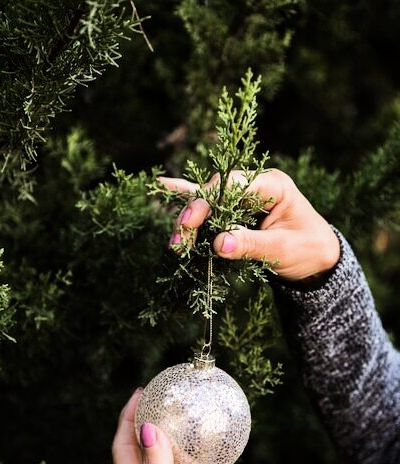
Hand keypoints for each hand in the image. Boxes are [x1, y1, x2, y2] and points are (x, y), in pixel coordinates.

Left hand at [112, 388, 224, 463]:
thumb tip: (147, 430)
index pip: (123, 446)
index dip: (127, 419)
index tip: (139, 395)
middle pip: (144, 444)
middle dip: (148, 418)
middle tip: (158, 394)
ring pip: (169, 449)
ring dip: (172, 428)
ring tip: (180, 405)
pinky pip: (193, 459)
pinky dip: (196, 444)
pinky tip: (204, 429)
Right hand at [161, 169, 339, 280]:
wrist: (318, 260)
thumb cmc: (308, 250)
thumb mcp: (283, 249)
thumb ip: (252, 244)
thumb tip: (220, 244)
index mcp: (271, 185)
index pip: (231, 184)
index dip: (206, 202)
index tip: (191, 224)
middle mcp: (254, 185)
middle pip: (213, 192)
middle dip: (193, 216)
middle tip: (179, 243)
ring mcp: (244, 198)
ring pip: (207, 200)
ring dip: (189, 220)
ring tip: (175, 243)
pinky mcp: (236, 212)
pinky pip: (209, 205)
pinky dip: (189, 202)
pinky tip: (162, 186)